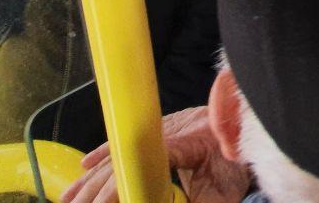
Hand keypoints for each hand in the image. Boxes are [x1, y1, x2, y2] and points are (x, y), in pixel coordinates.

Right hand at [61, 107, 248, 202]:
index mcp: (195, 140)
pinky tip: (83, 168)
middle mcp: (177, 127)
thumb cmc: (238, 165)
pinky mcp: (163, 127)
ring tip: (69, 196)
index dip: (125, 180)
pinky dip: (105, 156)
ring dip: (94, 174)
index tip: (102, 201)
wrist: (249, 130)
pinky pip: (129, 142)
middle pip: (129, 155)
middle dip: (100, 184)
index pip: (151, 159)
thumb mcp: (225, 194)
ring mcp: (167, 125)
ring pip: (124, 148)